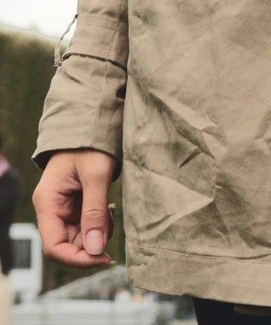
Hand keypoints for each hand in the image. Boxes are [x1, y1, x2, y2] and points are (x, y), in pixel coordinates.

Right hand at [33, 149, 117, 266]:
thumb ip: (95, 211)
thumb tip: (96, 249)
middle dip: (90, 245)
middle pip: (66, 245)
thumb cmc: (91, 143)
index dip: (77, 258)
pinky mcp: (75, 205)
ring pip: (78, 238)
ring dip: (96, 233)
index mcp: (48, 202)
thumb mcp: (96, 174)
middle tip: (111, 231)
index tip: (102, 258)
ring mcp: (63, 208)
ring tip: (110, 211)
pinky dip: (99, 224)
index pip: (54, 246)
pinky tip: (108, 208)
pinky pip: (85, 226)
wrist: (93, 123)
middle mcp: (51, 209)